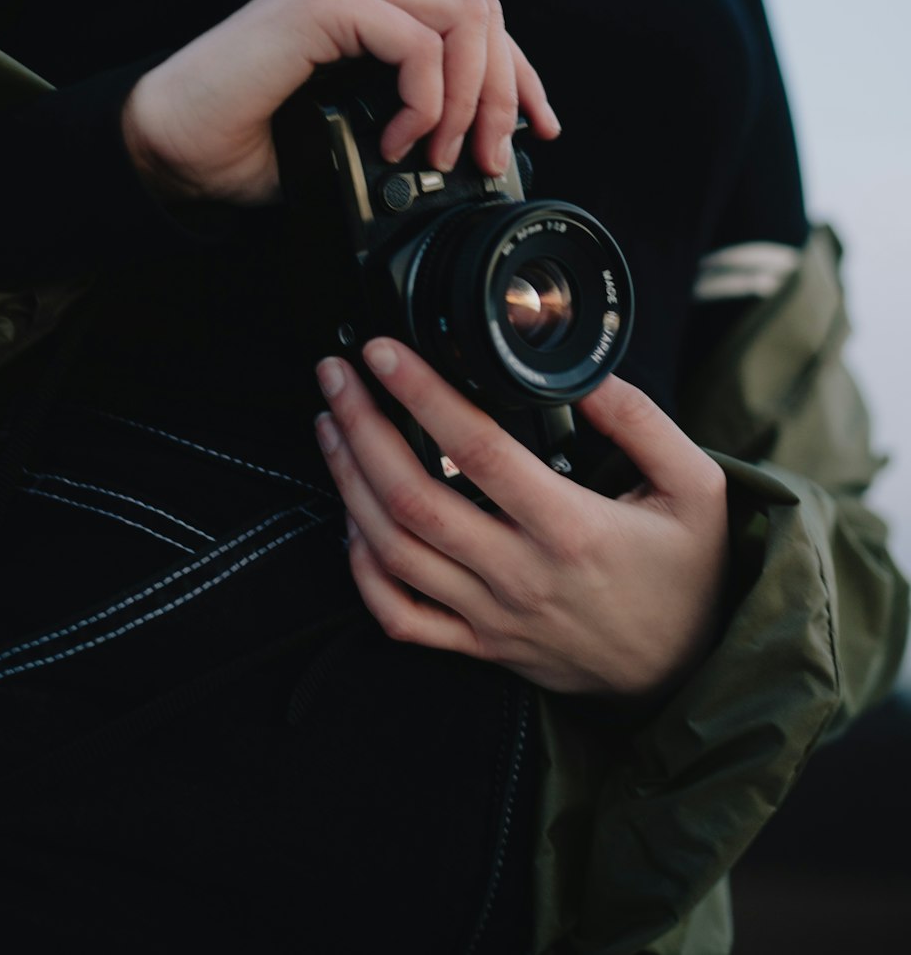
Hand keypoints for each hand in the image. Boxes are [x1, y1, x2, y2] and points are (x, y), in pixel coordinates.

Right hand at [121, 0, 559, 205]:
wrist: (174, 147)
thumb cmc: (254, 142)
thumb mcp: (360, 125)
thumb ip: (418, 110)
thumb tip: (489, 142)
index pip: (476, 14)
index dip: (519, 72)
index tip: (539, 126)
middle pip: (484, 11)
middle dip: (504, 92)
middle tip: (488, 157)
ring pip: (466, 19)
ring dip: (470, 100)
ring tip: (440, 154)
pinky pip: (418, 43)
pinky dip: (426, 102)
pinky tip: (398, 139)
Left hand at [314, 340, 729, 696]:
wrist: (693, 674)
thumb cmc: (693, 576)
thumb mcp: (696, 488)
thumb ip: (641, 423)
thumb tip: (584, 376)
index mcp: (572, 528)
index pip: (478, 450)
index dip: (422, 394)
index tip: (386, 352)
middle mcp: (521, 575)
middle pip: (412, 498)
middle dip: (362, 427)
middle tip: (336, 375)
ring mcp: (493, 617)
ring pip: (393, 551)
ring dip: (349, 483)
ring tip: (331, 424)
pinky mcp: (481, 647)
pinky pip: (401, 617)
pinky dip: (362, 571)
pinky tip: (351, 522)